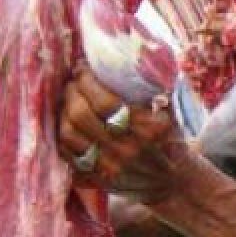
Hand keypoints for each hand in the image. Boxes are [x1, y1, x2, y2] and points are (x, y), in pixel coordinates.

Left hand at [59, 67, 188, 202]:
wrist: (173, 181)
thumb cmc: (171, 139)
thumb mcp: (170, 112)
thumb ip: (154, 87)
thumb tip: (130, 55)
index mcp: (146, 129)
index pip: (104, 101)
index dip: (86, 80)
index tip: (82, 67)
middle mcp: (126, 150)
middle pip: (81, 116)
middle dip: (71, 92)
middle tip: (73, 82)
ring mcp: (109, 167)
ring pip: (68, 135)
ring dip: (63, 112)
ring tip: (68, 100)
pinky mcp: (97, 179)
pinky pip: (67, 154)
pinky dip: (62, 136)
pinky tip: (67, 123)